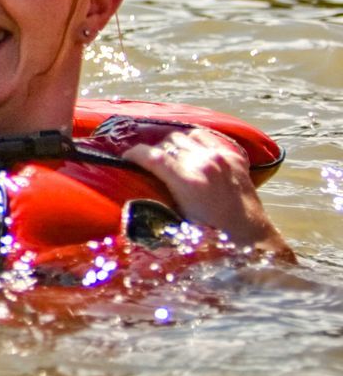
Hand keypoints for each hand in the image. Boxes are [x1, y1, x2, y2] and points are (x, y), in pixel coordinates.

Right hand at [122, 128, 290, 258]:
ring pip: (186, 136)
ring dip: (174, 145)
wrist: (250, 240)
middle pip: (168, 142)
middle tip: (148, 164)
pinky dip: (195, 141)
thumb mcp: (177, 222)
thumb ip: (158, 200)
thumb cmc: (211, 238)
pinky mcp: (234, 158)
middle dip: (154, 151)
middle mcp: (205, 162)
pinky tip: (191, 151)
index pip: (152, 155)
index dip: (133, 154)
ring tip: (170, 158)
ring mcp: (222, 158)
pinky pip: (208, 137)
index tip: (125, 159)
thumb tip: (134, 189)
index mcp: (188, 180)